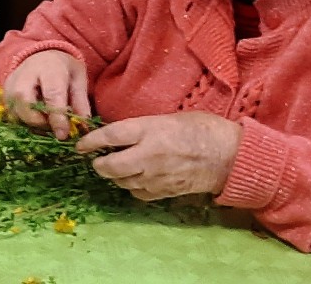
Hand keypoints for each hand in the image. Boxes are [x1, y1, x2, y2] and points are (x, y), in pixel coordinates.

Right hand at [3, 50, 90, 139]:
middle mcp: (26, 75)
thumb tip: (83, 128)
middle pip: (27, 105)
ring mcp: (11, 83)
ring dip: (32, 124)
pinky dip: (24, 121)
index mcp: (50, 68)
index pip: (52, 95)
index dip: (57, 118)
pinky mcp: (4, 93)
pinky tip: (36, 116)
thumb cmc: (62, 69)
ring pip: (16, 113)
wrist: (41, 56)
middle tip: (54, 126)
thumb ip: (80, 103)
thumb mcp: (77, 79)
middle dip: (40, 122)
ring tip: (46, 120)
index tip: (63, 135)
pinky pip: (11, 115)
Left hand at [75, 112, 242, 200]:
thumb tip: (122, 134)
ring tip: (118, 167)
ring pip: (122, 182)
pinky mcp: (163, 192)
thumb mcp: (169, 118)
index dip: (91, 141)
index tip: (82, 144)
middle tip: (98, 160)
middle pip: (110, 166)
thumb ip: (144, 128)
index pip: (111, 136)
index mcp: (150, 131)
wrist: (228, 156)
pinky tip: (137, 178)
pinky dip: (132, 186)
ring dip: (115, 175)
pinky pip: (137, 193)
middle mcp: (149, 155)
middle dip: (99, 164)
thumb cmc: (202, 128)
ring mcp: (156, 177)